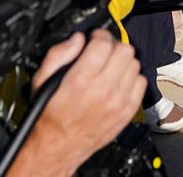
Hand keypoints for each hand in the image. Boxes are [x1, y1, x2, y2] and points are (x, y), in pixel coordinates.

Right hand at [10, 30, 144, 176]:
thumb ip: (57, 55)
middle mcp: (103, 91)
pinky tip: (117, 82)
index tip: (94, 38)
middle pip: (124, 51)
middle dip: (113, 46)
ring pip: (135, 64)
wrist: (57, 146)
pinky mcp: (128, 111)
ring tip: (109, 67)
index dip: (99, 35)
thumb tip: (76, 39)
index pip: (104, 44)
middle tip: (102, 51)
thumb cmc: (49, 115)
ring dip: (123, 61)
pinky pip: (141, 82)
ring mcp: (119, 102)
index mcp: (80, 81)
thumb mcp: (41, 81)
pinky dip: (131, 78)